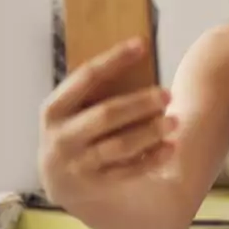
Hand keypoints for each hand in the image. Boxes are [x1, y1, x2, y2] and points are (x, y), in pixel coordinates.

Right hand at [38, 38, 175, 204]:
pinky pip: (128, 171)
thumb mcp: (72, 110)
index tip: (142, 44)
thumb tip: (138, 57)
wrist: (58, 181)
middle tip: (168, 93)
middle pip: (106, 114)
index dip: (114, 58)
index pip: (86, 76)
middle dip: (140, 102)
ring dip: (150, 132)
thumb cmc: (75, 130)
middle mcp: (61, 137)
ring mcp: (76, 164)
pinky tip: (170, 147)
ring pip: (120, 146)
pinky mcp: (94, 185)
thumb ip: (95, 90)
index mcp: (53, 109)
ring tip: (174, 121)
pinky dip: (152, 159)